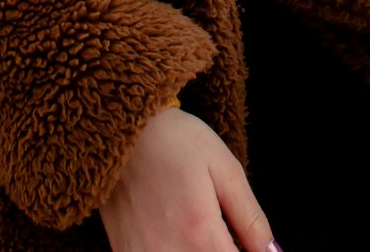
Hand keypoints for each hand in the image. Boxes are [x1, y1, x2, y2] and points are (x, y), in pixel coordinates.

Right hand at [98, 107, 277, 251]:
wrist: (119, 130)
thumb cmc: (175, 142)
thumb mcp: (224, 169)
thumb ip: (251, 218)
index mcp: (201, 235)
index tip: (245, 239)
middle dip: (223, 249)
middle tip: (222, 228)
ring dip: (201, 251)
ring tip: (198, 228)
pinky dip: (176, 250)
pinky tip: (177, 233)